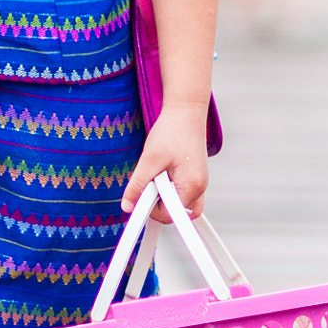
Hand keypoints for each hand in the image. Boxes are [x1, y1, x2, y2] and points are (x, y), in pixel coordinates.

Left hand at [121, 104, 208, 218]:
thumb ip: (137, 185)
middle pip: (175, 213)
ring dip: (163, 195)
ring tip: (156, 174)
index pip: (170, 216)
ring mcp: (199, 183)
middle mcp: (200, 188)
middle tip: (148, 181)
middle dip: (157, 202)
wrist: (186, 111)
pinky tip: (162, 172)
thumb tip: (127, 205)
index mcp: (191, 186)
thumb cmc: (172, 131)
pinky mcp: (195, 177)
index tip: (138, 200)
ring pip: (178, 204)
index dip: (151, 211)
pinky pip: (181, 193)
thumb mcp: (149, 159)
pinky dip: (169, 188)